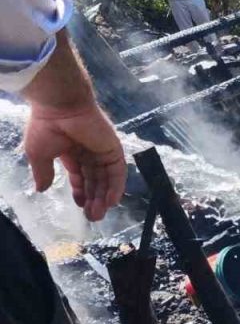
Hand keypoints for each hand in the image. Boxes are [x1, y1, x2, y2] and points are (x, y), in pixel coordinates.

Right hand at [23, 103, 125, 221]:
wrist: (60, 106)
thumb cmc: (46, 127)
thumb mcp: (39, 155)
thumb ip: (44, 173)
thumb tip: (41, 189)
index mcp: (70, 152)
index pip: (80, 176)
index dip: (80, 191)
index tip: (79, 205)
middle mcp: (88, 152)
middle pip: (95, 180)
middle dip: (93, 199)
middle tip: (92, 216)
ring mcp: (102, 150)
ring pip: (106, 178)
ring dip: (104, 197)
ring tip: (99, 214)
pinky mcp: (113, 148)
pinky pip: (117, 171)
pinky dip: (116, 186)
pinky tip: (112, 201)